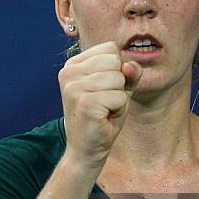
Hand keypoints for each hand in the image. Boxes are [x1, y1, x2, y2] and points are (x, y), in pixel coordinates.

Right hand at [58, 41, 142, 167]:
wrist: (86, 150)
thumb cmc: (103, 117)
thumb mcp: (119, 89)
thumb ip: (129, 73)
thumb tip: (130, 65)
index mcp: (73, 64)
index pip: (111, 48)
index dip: (118, 70)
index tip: (104, 90)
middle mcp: (69, 72)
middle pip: (116, 61)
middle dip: (119, 85)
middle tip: (105, 103)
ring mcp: (74, 87)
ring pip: (119, 79)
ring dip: (119, 99)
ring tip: (104, 111)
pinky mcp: (85, 103)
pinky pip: (120, 97)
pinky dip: (119, 110)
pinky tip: (104, 119)